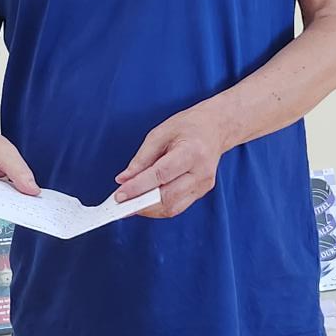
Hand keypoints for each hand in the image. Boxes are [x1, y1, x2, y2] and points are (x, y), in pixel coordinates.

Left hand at [114, 104, 226, 218]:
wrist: (216, 127)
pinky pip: (176, 207)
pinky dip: (157, 207)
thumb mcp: (160, 133)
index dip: (138, 187)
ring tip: (129, 203)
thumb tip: (124, 180)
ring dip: (147, 209)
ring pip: (171, 208)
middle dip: (140, 203)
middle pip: (167, 197)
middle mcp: (201, 172)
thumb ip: (141, 158)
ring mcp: (204, 185)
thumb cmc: (188, 126)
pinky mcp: (201, 192)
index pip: (161, 175)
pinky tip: (144, 202)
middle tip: (119, 203)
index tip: (119, 195)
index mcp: (192, 152)